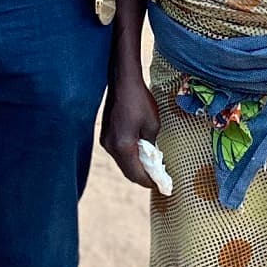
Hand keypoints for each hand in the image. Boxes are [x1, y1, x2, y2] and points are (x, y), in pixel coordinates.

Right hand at [101, 71, 161, 189]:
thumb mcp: (152, 125)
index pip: (136, 174)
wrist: (122, 81)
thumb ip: (151, 145)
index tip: (161, 186)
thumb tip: (151, 158)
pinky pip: (118, 153)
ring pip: (122, 163)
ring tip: (151, 168)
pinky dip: (129, 158)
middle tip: (157, 180)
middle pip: (128, 172)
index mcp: (123, 146)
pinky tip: (140, 154)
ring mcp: (105, 141)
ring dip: (135, 168)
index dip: (149, 182)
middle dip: (142, 178)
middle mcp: (111, 147)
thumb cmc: (140, 100)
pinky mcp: (105, 135)